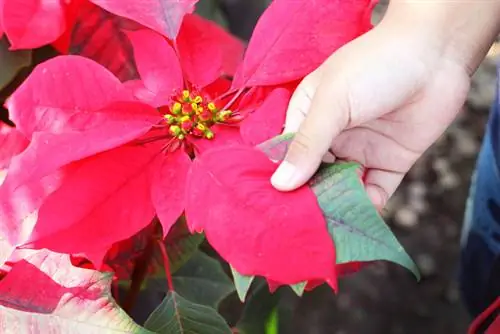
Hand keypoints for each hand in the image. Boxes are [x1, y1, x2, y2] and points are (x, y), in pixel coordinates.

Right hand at [270, 18, 471, 209]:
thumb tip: (279, 183)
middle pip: (314, 174)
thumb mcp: (332, 102)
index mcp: (309, 115)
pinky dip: (371, 203)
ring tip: (334, 223)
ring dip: (340, 203)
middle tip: (304, 222)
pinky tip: (367, 210)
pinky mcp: (390, 161)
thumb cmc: (373, 67)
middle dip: (311, 196)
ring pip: (343, 186)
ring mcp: (361, 149)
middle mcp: (332, 135)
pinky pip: (376, 189)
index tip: (275, 204)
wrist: (436, 54)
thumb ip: (308, 144)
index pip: (288, 153)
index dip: (282, 177)